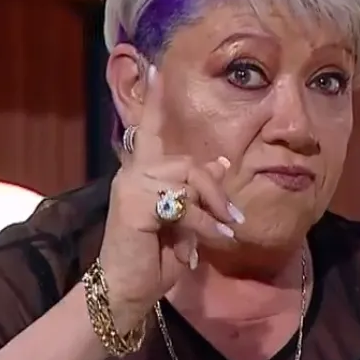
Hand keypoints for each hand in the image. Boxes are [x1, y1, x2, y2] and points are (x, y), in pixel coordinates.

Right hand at [97, 65, 242, 329]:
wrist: (126, 293)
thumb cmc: (152, 259)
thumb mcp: (184, 222)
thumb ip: (198, 193)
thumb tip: (223, 163)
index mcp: (141, 174)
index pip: (149, 130)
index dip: (155, 101)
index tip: (157, 67)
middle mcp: (132, 175)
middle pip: (187, 163)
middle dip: (215, 191)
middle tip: (233, 220)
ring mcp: (131, 188)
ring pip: (187, 180)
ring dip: (210, 210)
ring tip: (221, 235)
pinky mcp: (135, 205)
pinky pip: (182, 203)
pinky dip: (200, 225)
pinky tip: (201, 247)